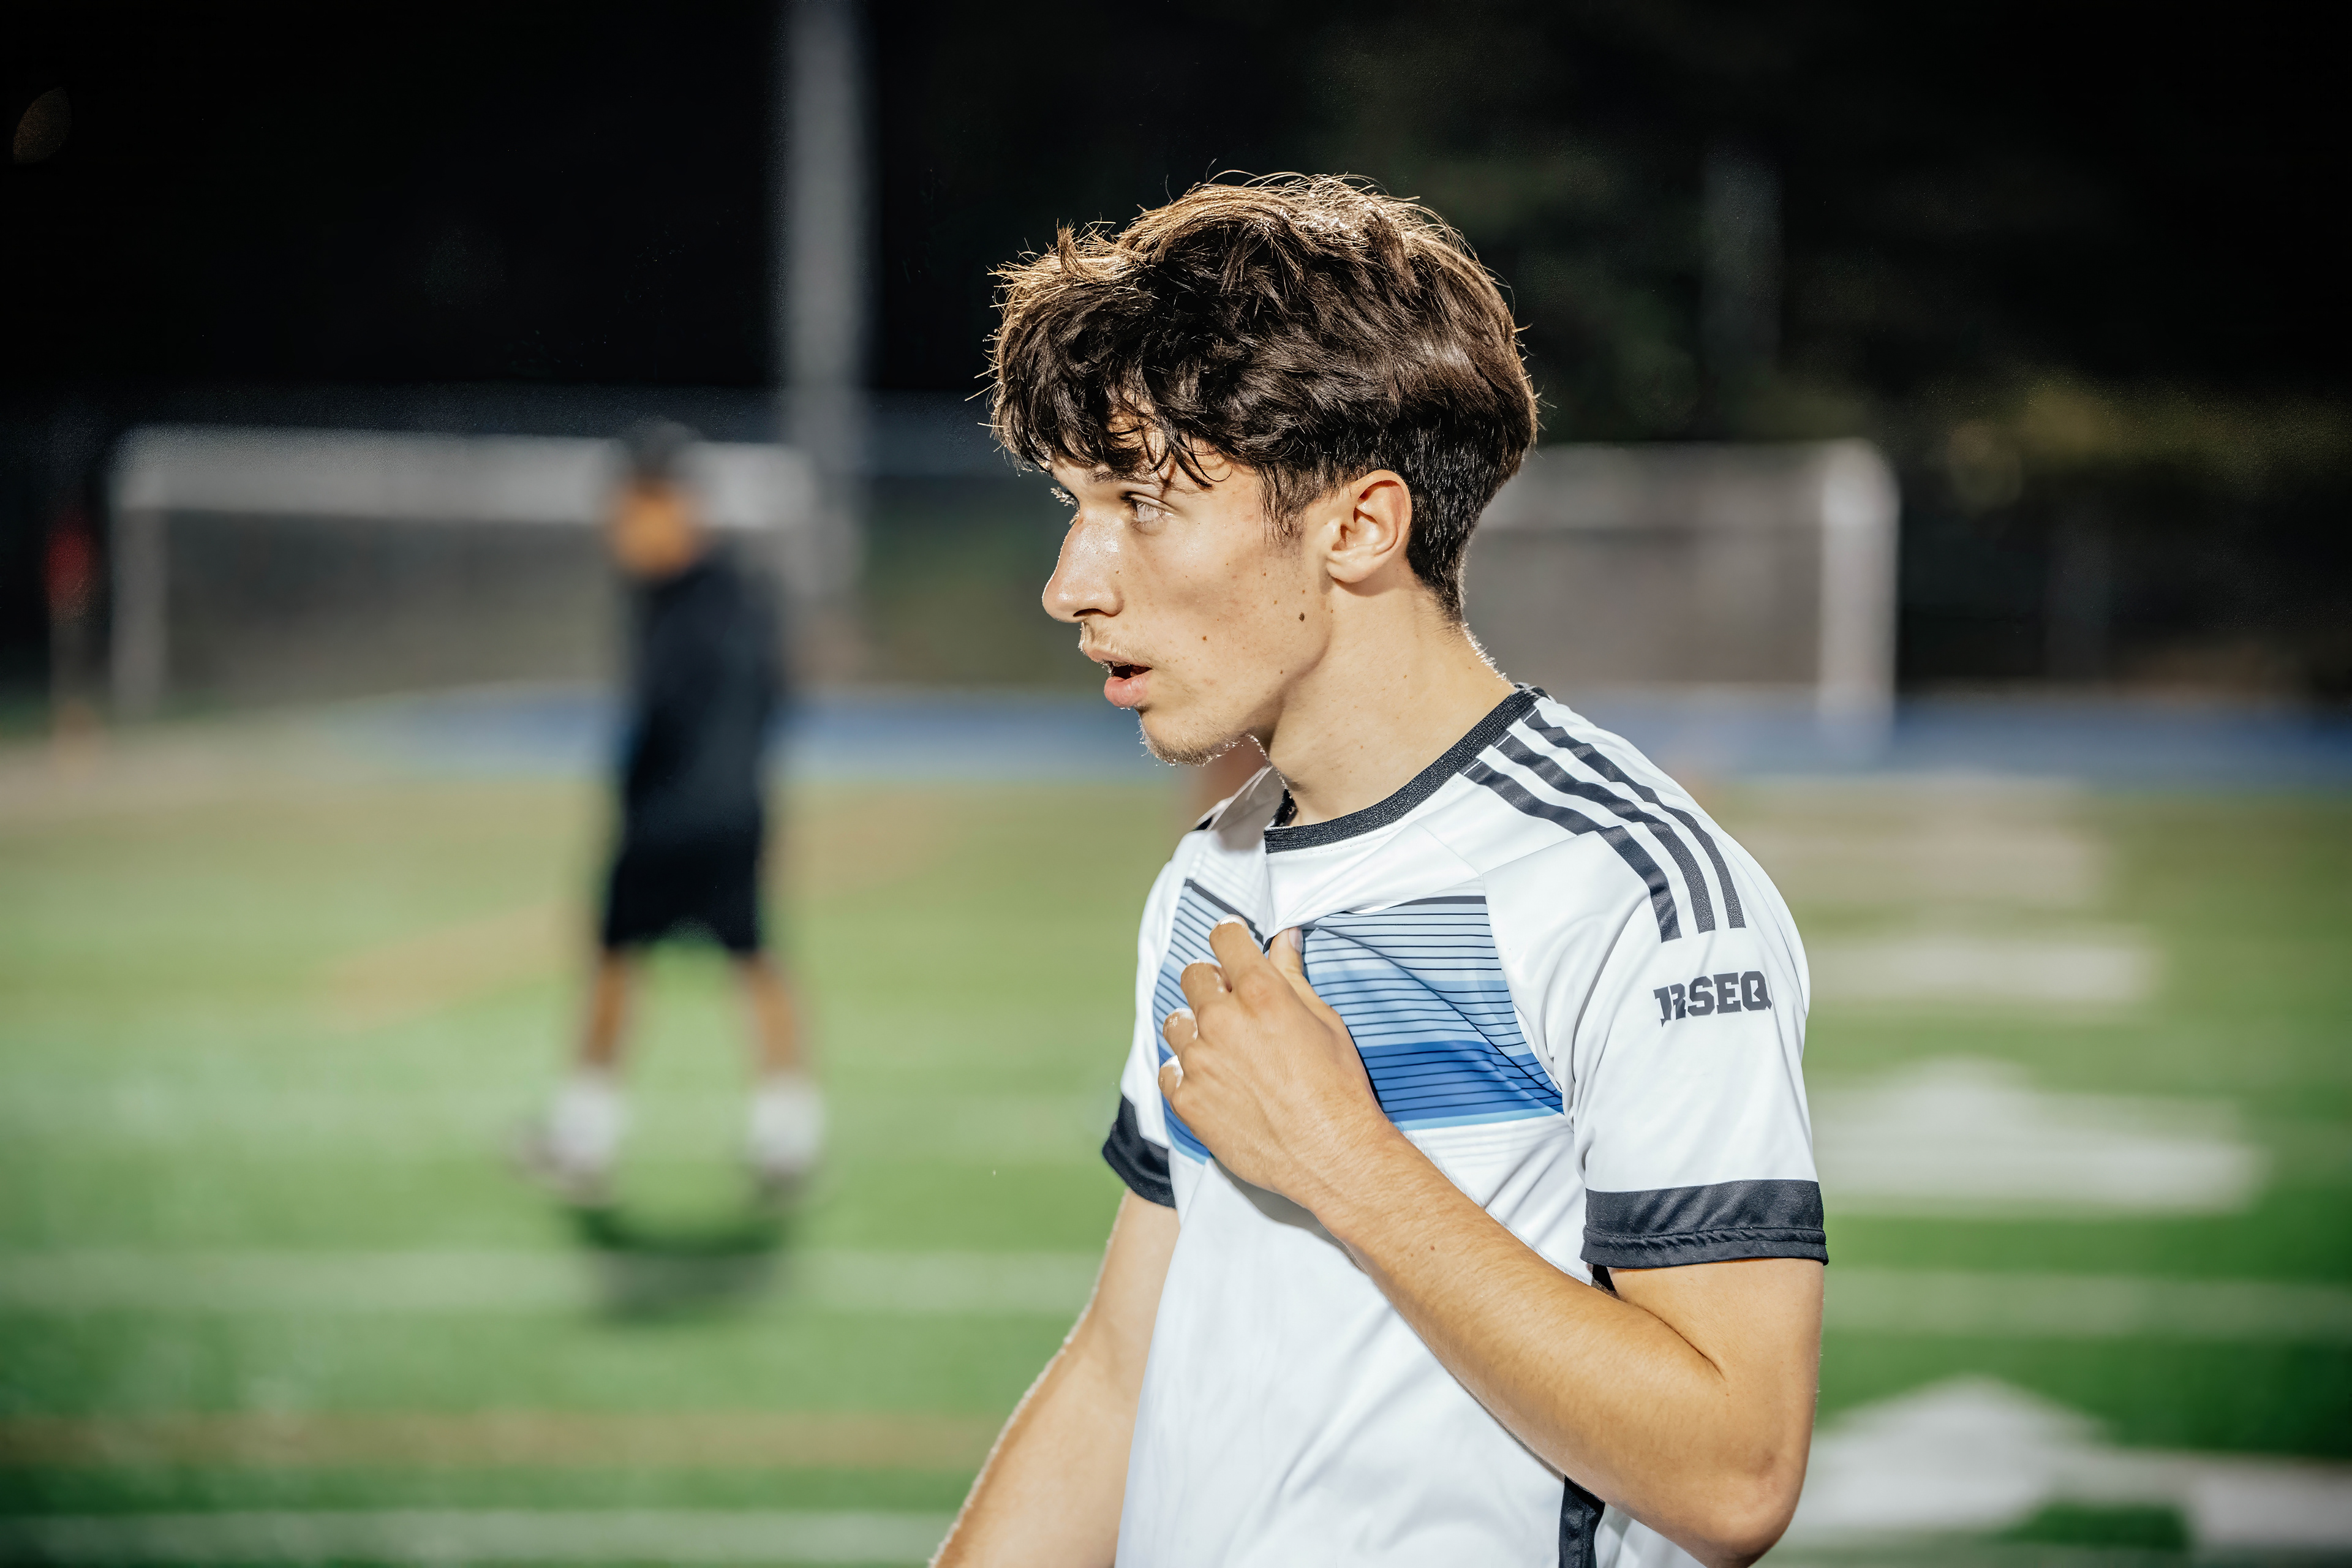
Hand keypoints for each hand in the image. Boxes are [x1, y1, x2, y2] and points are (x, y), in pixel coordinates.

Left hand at [1159, 921, 1400, 1215]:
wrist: (1332, 1154)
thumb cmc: (1337, 1087)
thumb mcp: (1325, 1020)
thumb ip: (1293, 976)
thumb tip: (1283, 939)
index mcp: (1260, 993)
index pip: (1225, 939)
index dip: (1230, 938)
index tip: (1232, 945)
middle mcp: (1222, 1021)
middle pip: (1194, 976)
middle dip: (1212, 983)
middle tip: (1232, 1004)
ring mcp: (1200, 1062)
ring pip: (1176, 1023)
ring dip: (1195, 1028)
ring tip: (1222, 1048)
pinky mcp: (1188, 1100)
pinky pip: (1169, 1071)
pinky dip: (1185, 1072)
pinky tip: (1211, 1081)